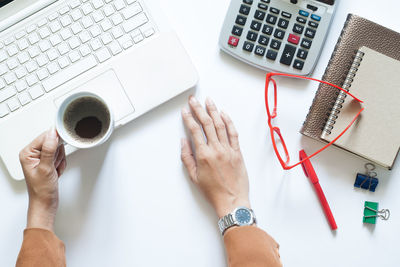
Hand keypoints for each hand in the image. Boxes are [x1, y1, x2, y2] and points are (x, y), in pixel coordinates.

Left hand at [19, 129, 66, 231]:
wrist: (45, 202)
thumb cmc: (41, 190)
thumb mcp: (46, 168)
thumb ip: (49, 150)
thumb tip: (52, 135)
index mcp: (27, 153)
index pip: (44, 137)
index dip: (55, 141)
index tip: (60, 147)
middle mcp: (32, 154)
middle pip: (52, 142)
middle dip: (57, 154)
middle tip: (53, 165)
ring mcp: (41, 158)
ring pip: (58, 150)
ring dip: (59, 160)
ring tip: (54, 170)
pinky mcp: (47, 162)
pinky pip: (60, 157)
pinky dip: (61, 164)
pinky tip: (56, 172)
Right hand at [181, 96, 249, 217]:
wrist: (232, 201)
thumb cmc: (213, 192)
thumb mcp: (194, 177)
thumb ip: (187, 157)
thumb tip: (184, 142)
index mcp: (204, 155)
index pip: (195, 130)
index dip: (189, 118)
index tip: (185, 110)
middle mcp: (216, 149)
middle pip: (207, 123)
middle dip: (199, 109)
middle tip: (194, 100)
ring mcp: (228, 149)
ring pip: (220, 125)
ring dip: (213, 111)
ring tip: (209, 101)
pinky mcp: (238, 152)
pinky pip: (233, 133)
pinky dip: (229, 122)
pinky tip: (224, 114)